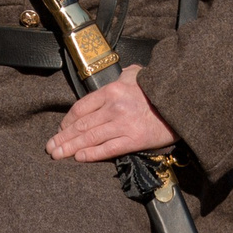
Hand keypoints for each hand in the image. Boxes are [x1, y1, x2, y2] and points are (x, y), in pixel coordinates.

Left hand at [48, 66, 175, 161]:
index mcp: (111, 91)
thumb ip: (124, 76)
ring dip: (70, 148)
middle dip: (63, 137)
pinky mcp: (134, 139)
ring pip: (90, 138)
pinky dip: (92, 154)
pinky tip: (79, 158)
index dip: (67, 120)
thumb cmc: (160, 87)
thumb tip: (119, 76)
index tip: (60, 129)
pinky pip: (108, 149)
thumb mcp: (138, 74)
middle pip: (81, 125)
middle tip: (49, 148)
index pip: (81, 108)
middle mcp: (114, 107)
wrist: (182, 99)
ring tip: (57, 155)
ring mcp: (123, 124)